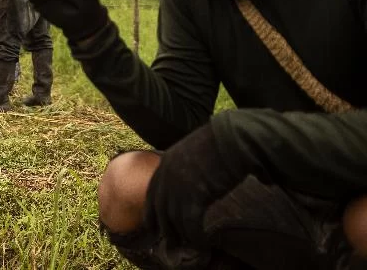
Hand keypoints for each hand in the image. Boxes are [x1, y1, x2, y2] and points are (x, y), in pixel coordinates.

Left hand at [144, 124, 243, 246]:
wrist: (231, 138)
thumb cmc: (220, 143)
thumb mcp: (194, 153)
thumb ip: (189, 168)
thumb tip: (199, 183)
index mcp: (165, 163)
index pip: (151, 193)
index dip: (153, 212)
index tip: (153, 225)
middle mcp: (166, 176)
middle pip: (158, 209)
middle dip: (164, 228)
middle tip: (171, 243)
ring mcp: (178, 186)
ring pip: (173, 220)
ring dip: (182, 236)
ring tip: (190, 246)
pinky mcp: (194, 196)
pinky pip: (190, 224)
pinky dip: (196, 237)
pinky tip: (203, 244)